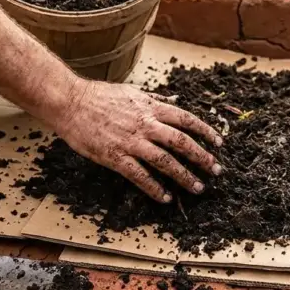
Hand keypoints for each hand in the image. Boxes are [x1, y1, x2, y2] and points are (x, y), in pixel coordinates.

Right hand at [53, 81, 222, 202]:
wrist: (70, 102)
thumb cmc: (99, 96)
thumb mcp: (133, 91)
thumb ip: (155, 99)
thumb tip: (175, 100)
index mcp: (150, 107)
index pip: (186, 119)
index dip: (205, 131)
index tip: (219, 143)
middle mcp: (145, 124)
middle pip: (182, 142)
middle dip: (202, 157)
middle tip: (216, 170)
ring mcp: (131, 141)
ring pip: (165, 161)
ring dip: (184, 176)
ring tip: (198, 187)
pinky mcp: (115, 157)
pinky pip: (139, 175)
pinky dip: (154, 188)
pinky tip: (165, 197)